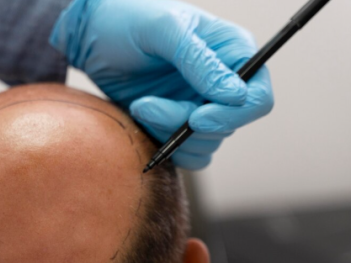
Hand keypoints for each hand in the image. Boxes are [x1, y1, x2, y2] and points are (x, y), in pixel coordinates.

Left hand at [51, 0, 273, 169]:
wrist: (93, 37)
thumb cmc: (127, 19)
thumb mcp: (163, 29)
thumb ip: (199, 60)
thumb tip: (236, 94)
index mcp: (232, 51)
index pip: (257, 96)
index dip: (234, 114)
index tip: (196, 119)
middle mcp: (223, 82)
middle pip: (227, 125)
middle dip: (184, 122)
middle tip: (146, 106)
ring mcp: (201, 105)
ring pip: (204, 142)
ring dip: (169, 133)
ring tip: (139, 106)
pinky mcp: (178, 124)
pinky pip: (188, 154)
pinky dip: (167, 148)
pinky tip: (141, 122)